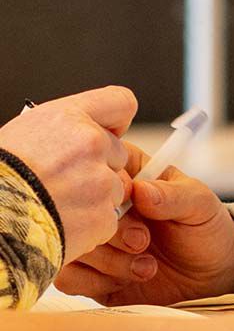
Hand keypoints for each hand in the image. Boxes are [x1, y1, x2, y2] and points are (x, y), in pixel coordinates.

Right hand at [0, 86, 138, 258]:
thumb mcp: (17, 137)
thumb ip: (57, 133)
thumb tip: (72, 141)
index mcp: (67, 118)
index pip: (120, 102)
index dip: (115, 121)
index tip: (110, 132)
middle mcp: (91, 144)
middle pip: (117, 153)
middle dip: (99, 168)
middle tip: (65, 184)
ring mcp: (101, 181)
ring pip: (114, 189)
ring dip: (93, 200)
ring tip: (54, 208)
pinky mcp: (102, 217)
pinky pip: (107, 221)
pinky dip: (88, 228)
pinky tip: (58, 227)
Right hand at [56, 166, 233, 305]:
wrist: (210, 274)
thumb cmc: (205, 229)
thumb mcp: (200, 205)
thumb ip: (174, 196)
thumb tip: (142, 190)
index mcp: (129, 175)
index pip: (97, 169)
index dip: (109, 188)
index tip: (132, 202)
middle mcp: (102, 207)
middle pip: (78, 211)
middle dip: (112, 232)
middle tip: (143, 242)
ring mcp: (91, 240)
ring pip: (71, 245)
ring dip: (109, 261)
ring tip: (147, 266)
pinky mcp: (86, 273)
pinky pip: (68, 278)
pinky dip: (97, 282)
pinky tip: (128, 279)